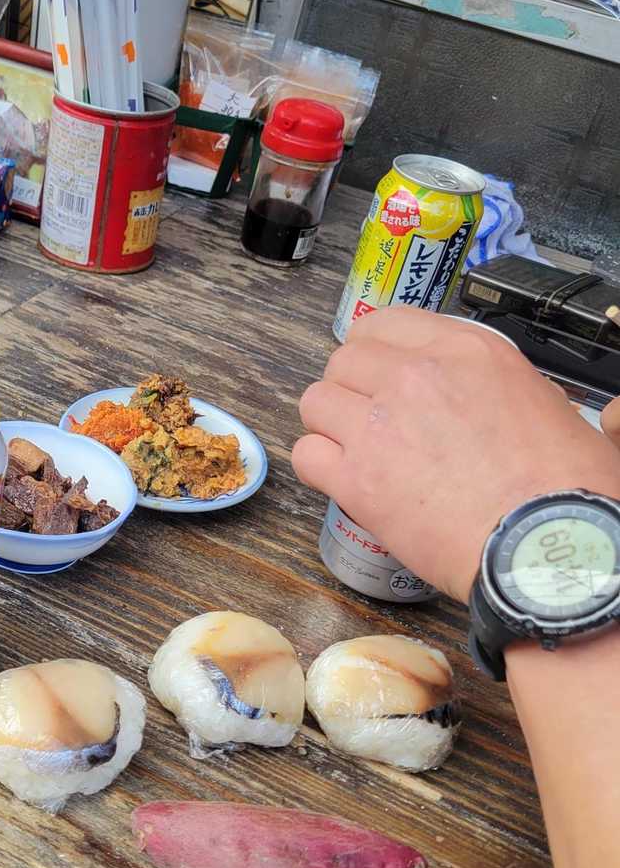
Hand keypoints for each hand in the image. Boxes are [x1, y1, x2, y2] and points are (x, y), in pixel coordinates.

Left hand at [293, 308, 619, 602]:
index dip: (374, 349)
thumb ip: (495, 385)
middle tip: (368, 420)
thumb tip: (483, 395)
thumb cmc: (562, 486)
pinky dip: (318, 467)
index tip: (377, 372)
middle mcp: (414, 377)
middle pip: (344, 360)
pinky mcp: (357, 480)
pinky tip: (343, 481)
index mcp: (465, 351)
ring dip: (329, 424)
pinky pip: (306, 454)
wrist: (545, 544)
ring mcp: (379, 426)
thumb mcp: (545, 402)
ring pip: (316, 401)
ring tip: (354, 451)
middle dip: (351, 388)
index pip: (385, 323)